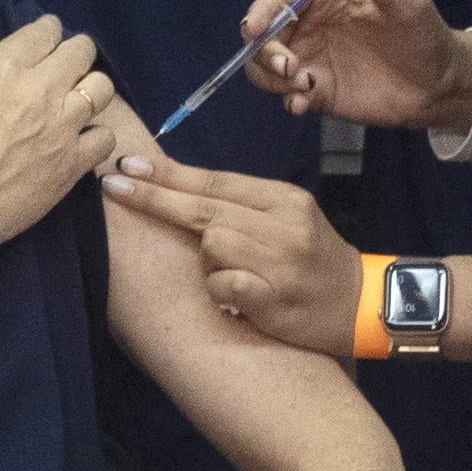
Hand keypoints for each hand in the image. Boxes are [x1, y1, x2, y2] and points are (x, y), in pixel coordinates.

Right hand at [0, 16, 121, 257]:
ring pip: (102, 88)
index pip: (46, 29)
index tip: (45, 47)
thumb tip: (22, 72)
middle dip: (76, 55)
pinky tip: (79, 143)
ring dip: (90, 92)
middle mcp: (40, 88)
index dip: (48, 35)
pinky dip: (95, 137)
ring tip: (77, 104)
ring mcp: (63, 126)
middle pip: (82, 50)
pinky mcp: (74, 162)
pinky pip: (106, 137)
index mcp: (4, 66)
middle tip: (66, 71)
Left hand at [98, 157, 367, 356]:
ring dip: (207, 262)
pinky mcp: (275, 298)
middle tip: (112, 186)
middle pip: (205, 207)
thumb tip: (175, 185)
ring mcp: (280, 261)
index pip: (215, 181)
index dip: (167, 175)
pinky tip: (235, 300)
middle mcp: (283, 225)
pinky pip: (223, 285)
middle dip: (154, 198)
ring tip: (230, 277)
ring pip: (211, 245)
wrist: (360, 306)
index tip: (126, 164)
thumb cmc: (310, 261)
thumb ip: (240, 204)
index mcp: (283, 199)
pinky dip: (219, 292)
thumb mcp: (286, 219)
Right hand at [234, 0, 471, 136]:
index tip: (254, 27)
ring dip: (271, 77)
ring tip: (303, 86)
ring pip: (265, 66)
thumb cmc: (423, 34)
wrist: (440, 85)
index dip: (262, 9)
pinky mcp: (316, 90)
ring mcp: (311, 59)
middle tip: (289, 67)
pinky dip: (287, 100)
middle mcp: (310, 26)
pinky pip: (286, 94)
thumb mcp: (404, 0)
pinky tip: (304, 104)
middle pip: (264, 34)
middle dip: (265, 50)